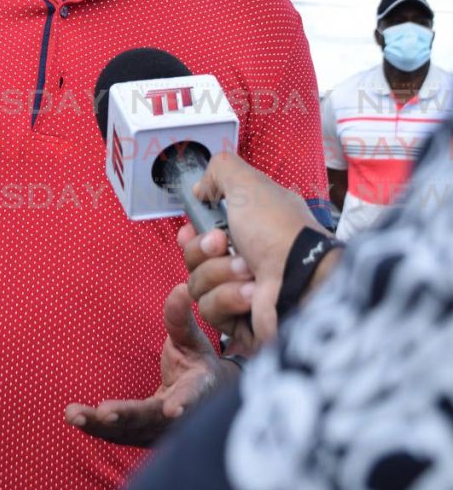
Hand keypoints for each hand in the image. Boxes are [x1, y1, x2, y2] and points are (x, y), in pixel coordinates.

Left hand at [64, 283, 234, 446]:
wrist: (200, 397)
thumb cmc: (195, 362)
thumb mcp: (192, 339)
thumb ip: (181, 318)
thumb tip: (181, 288)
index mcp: (197, 390)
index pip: (192, 396)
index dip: (185, 403)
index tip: (174, 410)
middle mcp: (177, 417)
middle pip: (150, 419)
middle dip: (126, 417)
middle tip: (104, 413)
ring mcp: (157, 431)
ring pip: (128, 432)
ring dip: (100, 426)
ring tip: (73, 414)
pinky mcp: (139, 436)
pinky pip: (116, 434)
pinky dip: (95, 428)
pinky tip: (74, 417)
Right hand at [182, 151, 325, 344]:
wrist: (300, 279)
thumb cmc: (278, 230)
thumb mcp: (249, 183)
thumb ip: (220, 170)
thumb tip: (200, 188)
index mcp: (245, 229)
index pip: (199, 233)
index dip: (190, 233)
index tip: (190, 228)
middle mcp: (243, 258)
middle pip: (192, 258)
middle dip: (203, 250)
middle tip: (224, 243)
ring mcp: (240, 291)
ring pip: (197, 284)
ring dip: (219, 274)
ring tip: (249, 272)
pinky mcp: (238, 320)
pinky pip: (209, 308)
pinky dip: (229, 298)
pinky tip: (252, 294)